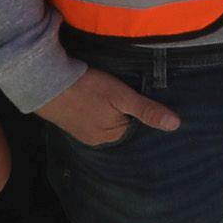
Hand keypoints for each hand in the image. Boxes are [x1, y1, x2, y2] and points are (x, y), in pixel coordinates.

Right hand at [34, 66, 179, 148]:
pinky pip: (92, 120)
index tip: (149, 103)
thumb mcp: (122, 96)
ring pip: (107, 124)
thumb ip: (147, 110)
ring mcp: (82, 133)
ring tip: (116, 100)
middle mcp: (98, 140)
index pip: (138, 130)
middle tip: (133, 98)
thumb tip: (175, 125)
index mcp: (113, 137)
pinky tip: (98, 102)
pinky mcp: (71, 123)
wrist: (47, 82)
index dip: (144, 116)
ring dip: (112, 114)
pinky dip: (98, 112)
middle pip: (122, 128)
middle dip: (129, 116)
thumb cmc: (87, 88)